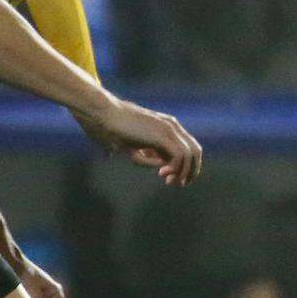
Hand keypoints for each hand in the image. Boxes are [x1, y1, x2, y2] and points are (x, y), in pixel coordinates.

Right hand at [75, 98, 202, 185]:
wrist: (101, 113)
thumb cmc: (110, 127)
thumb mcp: (130, 144)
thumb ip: (143, 152)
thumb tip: (147, 161)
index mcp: (166, 126)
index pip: (188, 148)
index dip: (185, 166)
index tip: (171, 178)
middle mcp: (171, 126)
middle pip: (195, 151)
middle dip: (190, 171)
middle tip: (178, 184)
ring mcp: (168, 129)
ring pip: (191, 155)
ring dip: (182, 172)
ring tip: (169, 181)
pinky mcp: (161, 135)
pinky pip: (179, 156)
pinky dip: (175, 168)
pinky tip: (161, 172)